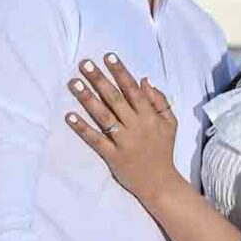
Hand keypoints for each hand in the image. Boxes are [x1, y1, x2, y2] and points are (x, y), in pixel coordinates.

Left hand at [65, 55, 179, 208]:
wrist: (160, 183)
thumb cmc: (163, 150)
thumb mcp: (170, 123)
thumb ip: (160, 101)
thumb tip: (144, 79)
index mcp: (149, 116)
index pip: (133, 89)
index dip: (121, 72)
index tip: (108, 56)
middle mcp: (136, 126)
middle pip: (115, 98)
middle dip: (99, 79)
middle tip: (84, 63)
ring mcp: (123, 141)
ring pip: (103, 116)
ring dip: (87, 98)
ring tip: (73, 82)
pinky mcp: (113, 156)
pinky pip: (96, 140)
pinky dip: (83, 128)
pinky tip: (70, 116)